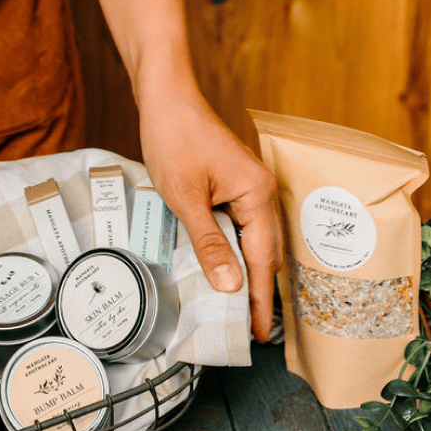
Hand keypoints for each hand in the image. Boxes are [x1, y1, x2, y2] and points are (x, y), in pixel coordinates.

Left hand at [139, 88, 282, 343]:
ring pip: (254, 239)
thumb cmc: (174, 138)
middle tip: (249, 331)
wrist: (165, 97)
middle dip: (257, 291)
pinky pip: (242, 224)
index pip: (263, 258)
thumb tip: (231, 285)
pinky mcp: (235, 182)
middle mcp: (262, 189)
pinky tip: (225, 266)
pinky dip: (236, 249)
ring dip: (247, 271)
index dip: (259, 298)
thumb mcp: (186, 197)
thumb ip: (210, 243)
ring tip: (239, 310)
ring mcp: (250, 185)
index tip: (257, 333)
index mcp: (258, 193)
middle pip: (266, 251)